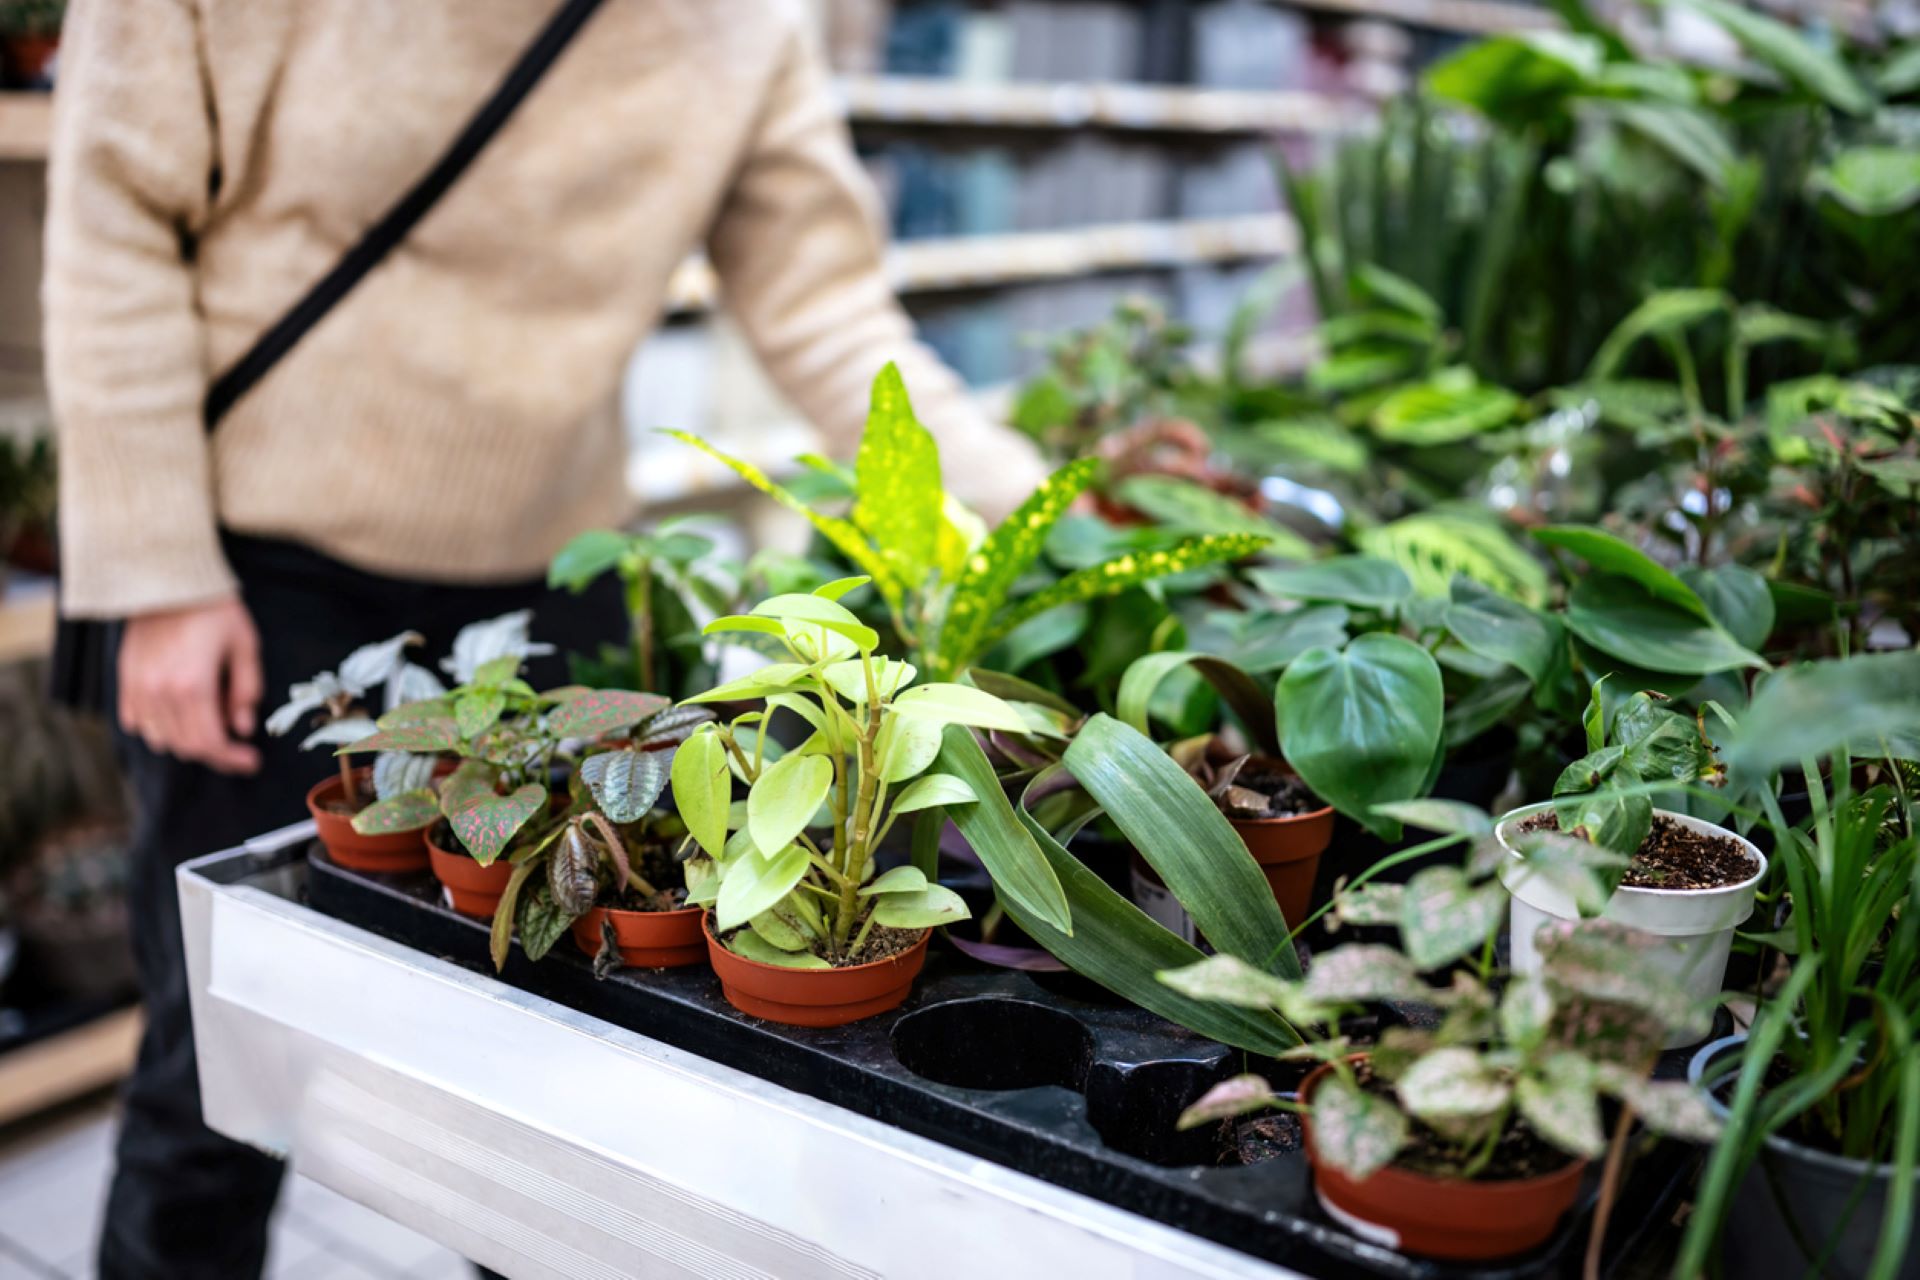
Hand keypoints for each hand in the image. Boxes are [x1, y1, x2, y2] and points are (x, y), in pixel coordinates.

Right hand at [119, 597, 262, 773]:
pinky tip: (179, 714)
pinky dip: (159, 728)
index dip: (232, 758)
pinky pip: (137, 722)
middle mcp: (159, 693)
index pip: (209, 743)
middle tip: (236, 746)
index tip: (250, 761)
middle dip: (215, 753)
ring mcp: (138, 688)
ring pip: (160, 739)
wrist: (166, 580)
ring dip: (187, 741)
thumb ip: (246, 690)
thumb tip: (242, 727)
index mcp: (192, 687)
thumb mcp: (245, 646)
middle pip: (185, 746)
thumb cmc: (213, 609)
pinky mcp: (125, 680)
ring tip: (210, 723)